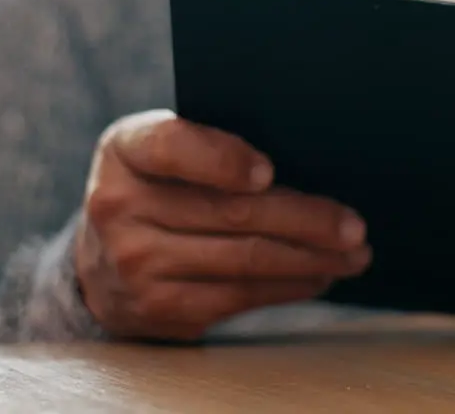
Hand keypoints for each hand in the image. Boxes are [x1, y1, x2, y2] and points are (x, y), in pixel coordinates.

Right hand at [75, 110, 371, 341]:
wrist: (99, 261)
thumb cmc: (158, 188)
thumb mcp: (164, 152)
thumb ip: (212, 146)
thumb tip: (311, 158)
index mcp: (126, 150)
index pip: (173, 147)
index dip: (222, 160)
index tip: (268, 172)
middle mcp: (121, 207)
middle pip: (231, 212)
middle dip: (305, 220)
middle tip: (355, 226)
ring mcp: (136, 263)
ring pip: (244, 259)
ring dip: (311, 259)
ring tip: (354, 253)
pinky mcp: (160, 307)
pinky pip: (240, 296)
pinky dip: (290, 285)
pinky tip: (320, 275)